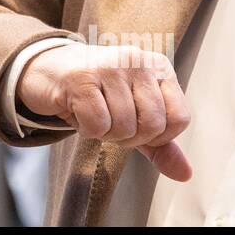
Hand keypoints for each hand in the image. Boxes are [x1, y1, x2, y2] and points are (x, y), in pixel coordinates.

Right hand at [17, 42, 192, 181]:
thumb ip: (160, 144)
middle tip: (111, 123)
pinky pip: (98, 124)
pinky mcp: (82, 76)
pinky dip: (87, 129)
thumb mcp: (134, 116)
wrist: (50, 70)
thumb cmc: (98, 94)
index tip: (136, 127)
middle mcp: (138, 60)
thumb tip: (185, 174)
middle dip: (129, 137)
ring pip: (124, 127)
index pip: (179, 118)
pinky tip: (79, 112)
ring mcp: (110, 65)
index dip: (158, 136)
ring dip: (105, 134)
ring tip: (94, 114)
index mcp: (158, 66)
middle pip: (153, 125)